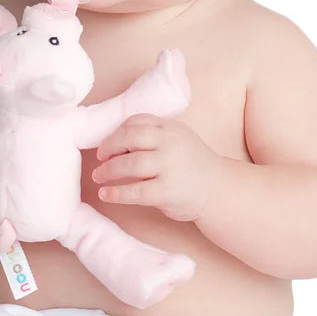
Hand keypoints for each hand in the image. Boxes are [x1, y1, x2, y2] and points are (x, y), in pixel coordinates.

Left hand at [93, 114, 221, 221]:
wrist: (218, 189)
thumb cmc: (191, 164)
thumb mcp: (178, 139)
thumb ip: (153, 136)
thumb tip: (116, 143)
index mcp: (171, 128)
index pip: (137, 121)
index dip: (118, 131)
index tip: (108, 143)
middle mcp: (171, 144)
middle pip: (130, 138)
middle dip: (109, 147)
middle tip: (99, 157)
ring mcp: (170, 168)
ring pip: (130, 164)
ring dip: (108, 170)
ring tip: (98, 176)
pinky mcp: (167, 192)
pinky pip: (134, 192)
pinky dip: (116, 193)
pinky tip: (105, 194)